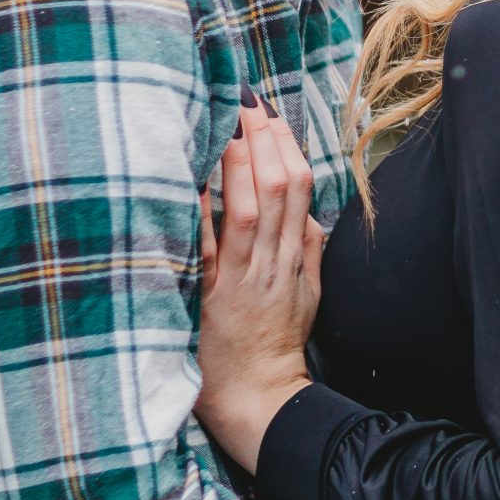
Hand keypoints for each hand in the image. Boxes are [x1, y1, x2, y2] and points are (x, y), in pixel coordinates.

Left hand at [193, 91, 326, 471]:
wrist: (258, 398)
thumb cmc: (276, 346)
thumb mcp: (307, 296)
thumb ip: (309, 252)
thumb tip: (310, 214)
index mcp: (294, 259)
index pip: (299, 189)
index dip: (287, 147)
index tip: (271, 114)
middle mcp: (271, 262)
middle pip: (276, 189)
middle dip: (263, 140)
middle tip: (246, 102)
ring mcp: (241, 278)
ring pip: (248, 209)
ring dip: (239, 161)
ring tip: (226, 122)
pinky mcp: (209, 296)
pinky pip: (206, 246)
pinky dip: (200, 208)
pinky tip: (190, 175)